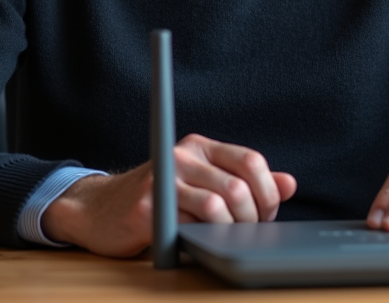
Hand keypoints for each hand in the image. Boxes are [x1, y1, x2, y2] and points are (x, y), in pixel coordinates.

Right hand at [40, 133, 296, 256]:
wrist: (99, 210)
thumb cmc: (158, 198)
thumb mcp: (204, 183)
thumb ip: (246, 182)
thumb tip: (289, 183)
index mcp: (201, 146)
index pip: (250, 160)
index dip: (268, 192)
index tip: (266, 214)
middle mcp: (183, 155)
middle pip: (239, 186)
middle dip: (251, 218)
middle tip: (246, 234)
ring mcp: (164, 178)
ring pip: (218, 206)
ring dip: (230, 232)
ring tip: (224, 240)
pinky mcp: (147, 205)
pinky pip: (189, 225)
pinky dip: (202, 239)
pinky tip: (197, 242)